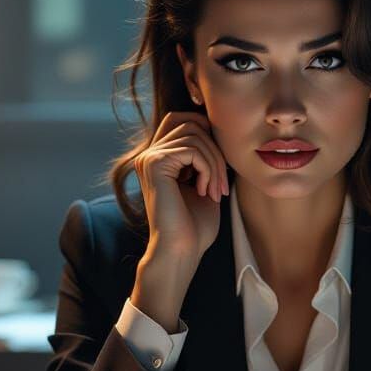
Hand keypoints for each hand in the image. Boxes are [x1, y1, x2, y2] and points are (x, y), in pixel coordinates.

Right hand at [134, 110, 229, 262]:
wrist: (181, 250)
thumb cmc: (195, 226)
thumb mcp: (206, 184)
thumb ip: (207, 158)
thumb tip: (222, 132)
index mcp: (159, 159)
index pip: (182, 120)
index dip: (207, 134)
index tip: (220, 169)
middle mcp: (149, 155)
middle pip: (190, 124)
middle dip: (215, 150)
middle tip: (221, 183)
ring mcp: (149, 158)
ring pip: (194, 135)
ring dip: (215, 163)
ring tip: (215, 191)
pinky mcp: (154, 164)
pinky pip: (192, 150)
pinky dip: (208, 169)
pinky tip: (205, 192)